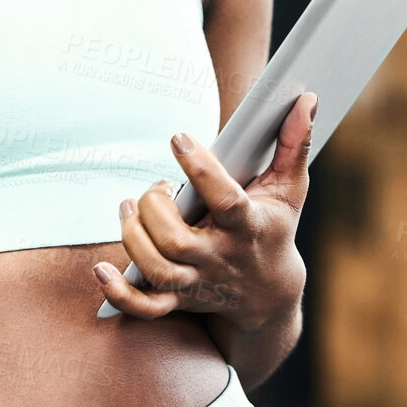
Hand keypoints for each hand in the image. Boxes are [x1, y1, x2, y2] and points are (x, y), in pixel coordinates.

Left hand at [93, 91, 316, 328]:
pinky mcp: (177, 300)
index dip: (201, 170)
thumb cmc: (273, 228)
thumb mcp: (289, 188)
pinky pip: (144, 307)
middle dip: (155, 208)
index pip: (225, 201)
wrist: (270, 297)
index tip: (180, 138)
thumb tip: (305, 98)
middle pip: (177, 242)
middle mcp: (219, 259)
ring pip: (157, 271)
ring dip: (133, 237)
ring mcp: (197, 283)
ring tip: (130, 207)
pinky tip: (101, 269)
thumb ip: (295, 143)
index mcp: (248, 227)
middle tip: (155, 187)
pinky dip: (120, 294)